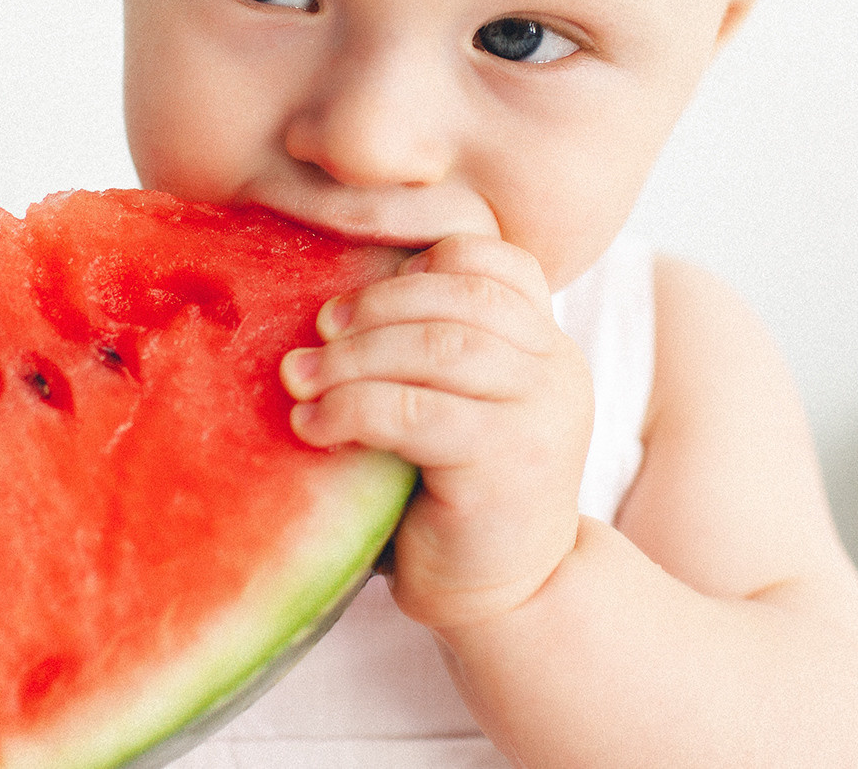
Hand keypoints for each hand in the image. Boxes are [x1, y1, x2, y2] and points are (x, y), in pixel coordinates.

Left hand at [280, 235, 592, 631]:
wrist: (509, 598)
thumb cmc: (461, 497)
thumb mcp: (458, 404)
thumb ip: (430, 348)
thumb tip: (330, 302)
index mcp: (547, 344)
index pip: (496, 260)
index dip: (421, 264)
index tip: (359, 301)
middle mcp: (557, 369)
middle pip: (461, 296)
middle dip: (375, 306)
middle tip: (317, 333)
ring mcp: (541, 414)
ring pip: (438, 347)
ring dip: (354, 357)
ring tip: (300, 379)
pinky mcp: (506, 463)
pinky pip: (414, 411)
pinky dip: (351, 407)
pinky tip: (313, 426)